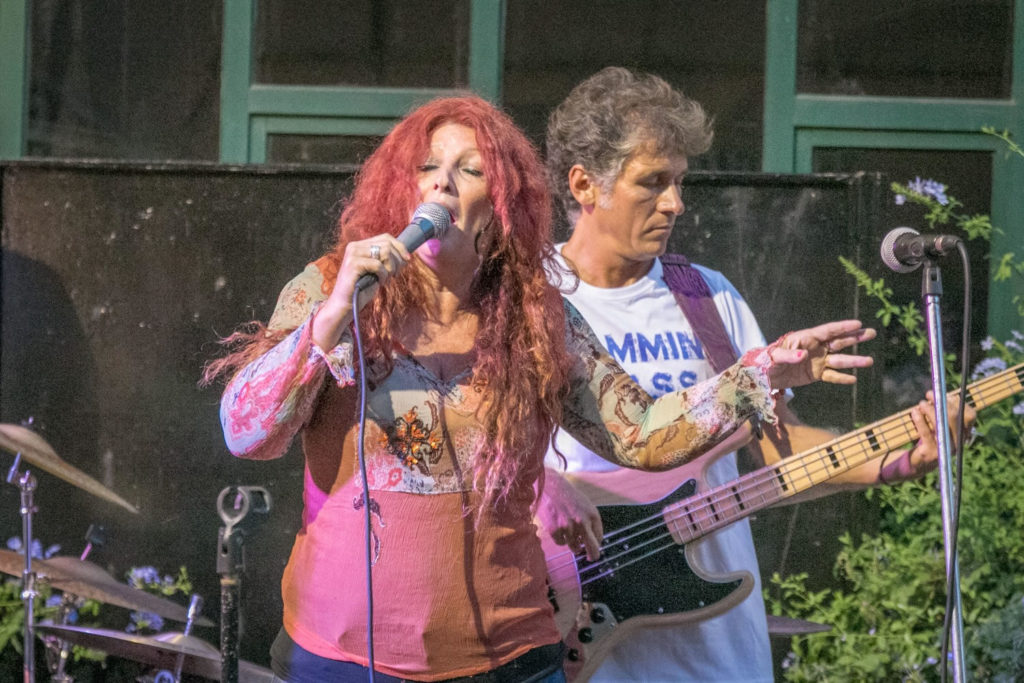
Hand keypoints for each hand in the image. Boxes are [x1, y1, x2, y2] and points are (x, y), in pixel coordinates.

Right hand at [312, 234, 411, 348]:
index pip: (386, 237)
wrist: (345, 305)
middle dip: (397, 260)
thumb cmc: (362, 289)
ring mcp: (353, 254)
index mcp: (360, 245)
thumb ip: (387, 260)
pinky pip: (378, 265)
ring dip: (391, 268)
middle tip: (394, 275)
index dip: (400, 247)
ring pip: (385, 252)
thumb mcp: (377, 271)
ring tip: (385, 279)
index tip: (407, 260)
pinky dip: (383, 275)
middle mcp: (355, 246)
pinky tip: (379, 282)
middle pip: (388, 244)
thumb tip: (406, 255)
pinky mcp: (353, 264)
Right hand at [535, 469, 602, 560]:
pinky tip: (558, 529)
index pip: (599, 538)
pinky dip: (560, 539)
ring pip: (575, 547)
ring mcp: (568, 526)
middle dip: (593, 555)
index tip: (594, 547)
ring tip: (568, 533)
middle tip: (592, 558)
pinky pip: (561, 543)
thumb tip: (593, 541)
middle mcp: (582, 522)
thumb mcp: (585, 505)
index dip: (596, 543)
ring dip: (573, 544)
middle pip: (592, 548)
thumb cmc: (567, 495)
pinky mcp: (554, 530)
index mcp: (593, 515)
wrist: (549, 485)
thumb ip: (590, 521)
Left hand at [765, 320, 875, 389]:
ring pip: (838, 360)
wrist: (761, 376)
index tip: (858, 324)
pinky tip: (854, 379)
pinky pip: (831, 376)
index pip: (827, 331)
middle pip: (838, 342)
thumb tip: (804, 355)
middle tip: (872, 333)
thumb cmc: (765, 361)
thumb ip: (788, 355)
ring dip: (854, 360)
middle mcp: (814, 348)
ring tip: (869, 361)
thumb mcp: (774, 357)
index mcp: (805, 338)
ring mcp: (816, 361)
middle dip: (855, 338)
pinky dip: (841, 378)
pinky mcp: (814, 374)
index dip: (842, 327)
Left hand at [878, 395, 977, 484]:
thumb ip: (943, 412)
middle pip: (955, 417)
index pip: (970, 416)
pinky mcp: (931, 453)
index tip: (945, 395)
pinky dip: (919, 420)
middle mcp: (958, 442)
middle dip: (942, 402)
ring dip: (930, 409)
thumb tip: (940, 394)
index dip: (958, 403)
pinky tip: (914, 412)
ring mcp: (945, 449)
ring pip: (941, 424)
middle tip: (929, 394)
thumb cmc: (930, 439)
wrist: (920, 463)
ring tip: (921, 404)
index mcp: (963, 434)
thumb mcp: (940, 426)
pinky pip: (926, 433)